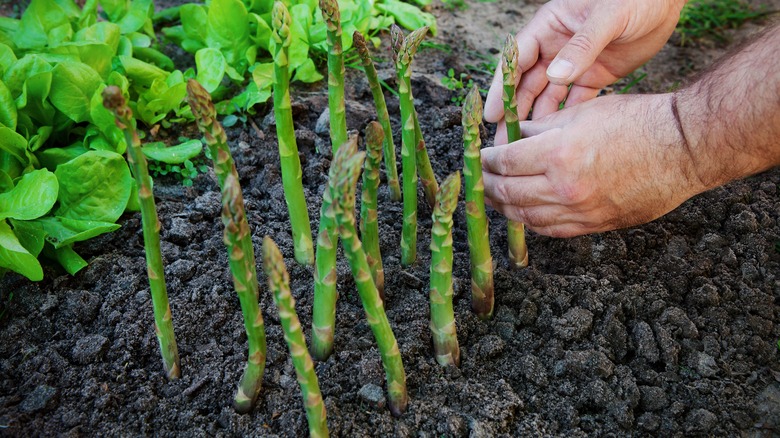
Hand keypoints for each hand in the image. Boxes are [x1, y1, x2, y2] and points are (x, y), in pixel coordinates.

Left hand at [481, 94, 706, 236]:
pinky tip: (524, 212)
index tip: (479, 156)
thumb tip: (512, 137)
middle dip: (487, 185)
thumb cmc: (637, 121)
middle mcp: (564, 188)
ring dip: (505, 206)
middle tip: (480, 178)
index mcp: (558, 153)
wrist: (683, 149)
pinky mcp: (594, 226)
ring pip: (525, 216)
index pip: (504, 162)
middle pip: (507, 192)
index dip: (485, 159)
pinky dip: (531, 222)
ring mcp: (579, 212)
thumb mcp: (582, 112)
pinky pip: (550, 230)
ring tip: (495, 197)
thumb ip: (541, 127)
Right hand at [484, 0, 684, 138]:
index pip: (517, 59)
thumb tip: (554, 75)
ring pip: (547, 96)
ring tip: (523, 147)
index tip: (492, 112)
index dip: (502, 87)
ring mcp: (574, 63)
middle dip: (514, 111)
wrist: (669, 1)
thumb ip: (582, 45)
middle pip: (527, 83)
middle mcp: (556, 46)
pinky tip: (555, 139)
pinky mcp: (594, 76)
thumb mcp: (609, 16)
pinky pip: (574, 101)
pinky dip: (565, 119)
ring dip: (536, 119)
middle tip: (502, 140)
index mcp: (550, 25)